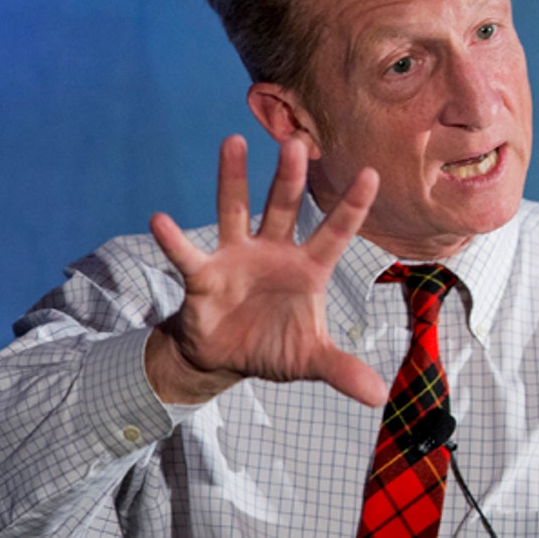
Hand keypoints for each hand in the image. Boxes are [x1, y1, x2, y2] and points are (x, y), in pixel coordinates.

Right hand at [145, 135, 387, 406]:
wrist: (227, 359)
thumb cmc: (275, 346)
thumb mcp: (311, 361)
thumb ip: (342, 370)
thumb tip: (378, 397)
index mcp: (308, 269)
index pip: (335, 233)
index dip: (352, 206)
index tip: (372, 173)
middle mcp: (274, 252)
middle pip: (284, 208)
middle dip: (289, 178)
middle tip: (296, 142)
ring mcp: (237, 258)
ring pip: (235, 211)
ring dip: (233, 179)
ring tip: (232, 142)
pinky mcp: (204, 275)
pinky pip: (187, 255)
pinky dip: (173, 240)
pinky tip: (160, 220)